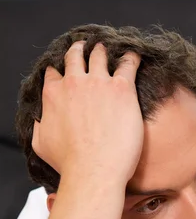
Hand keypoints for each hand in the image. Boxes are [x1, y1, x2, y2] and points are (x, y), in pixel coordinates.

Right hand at [32, 41, 142, 183]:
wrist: (94, 170)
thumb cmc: (69, 163)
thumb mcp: (41, 144)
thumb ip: (39, 126)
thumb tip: (40, 120)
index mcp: (54, 94)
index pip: (54, 74)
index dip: (60, 72)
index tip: (65, 74)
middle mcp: (74, 83)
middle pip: (76, 57)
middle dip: (79, 50)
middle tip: (85, 48)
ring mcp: (99, 83)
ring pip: (100, 55)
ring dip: (103, 50)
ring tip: (108, 49)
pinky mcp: (122, 89)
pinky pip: (128, 64)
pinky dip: (131, 57)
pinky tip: (135, 56)